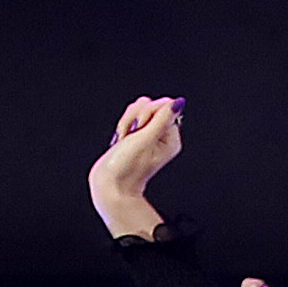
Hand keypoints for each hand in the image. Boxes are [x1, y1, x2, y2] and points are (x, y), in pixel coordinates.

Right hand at [90, 95, 184, 236]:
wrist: (110, 183)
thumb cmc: (127, 166)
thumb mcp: (145, 139)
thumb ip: (161, 118)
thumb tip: (178, 103)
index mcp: (171, 140)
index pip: (164, 107)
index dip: (148, 112)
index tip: (139, 128)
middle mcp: (163, 137)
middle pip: (150, 106)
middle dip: (135, 116)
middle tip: (131, 135)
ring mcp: (149, 135)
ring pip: (138, 110)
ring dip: (127, 121)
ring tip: (125, 139)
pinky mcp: (137, 134)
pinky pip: (130, 117)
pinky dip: (123, 125)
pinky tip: (121, 139)